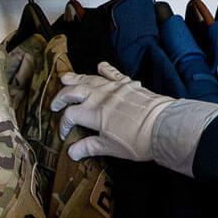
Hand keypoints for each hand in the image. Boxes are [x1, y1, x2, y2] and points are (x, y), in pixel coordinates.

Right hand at [51, 63, 174, 162]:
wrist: (162, 126)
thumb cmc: (137, 141)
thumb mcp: (110, 148)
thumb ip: (88, 147)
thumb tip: (72, 152)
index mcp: (93, 113)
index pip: (70, 115)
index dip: (63, 124)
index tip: (64, 133)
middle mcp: (100, 97)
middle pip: (74, 92)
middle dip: (61, 97)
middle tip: (55, 103)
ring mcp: (114, 88)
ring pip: (90, 79)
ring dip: (76, 78)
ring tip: (66, 78)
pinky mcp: (127, 85)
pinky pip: (113, 73)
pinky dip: (105, 69)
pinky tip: (100, 65)